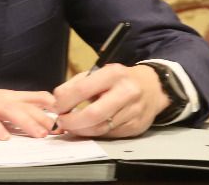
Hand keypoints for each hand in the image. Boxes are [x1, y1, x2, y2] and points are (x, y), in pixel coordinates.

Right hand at [0, 75, 55, 139]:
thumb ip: (4, 111)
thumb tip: (24, 121)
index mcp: (1, 96)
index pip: (28, 96)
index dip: (45, 102)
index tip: (62, 110)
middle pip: (23, 105)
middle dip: (42, 116)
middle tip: (56, 128)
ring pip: (9, 111)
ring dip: (26, 122)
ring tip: (39, 134)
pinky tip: (4, 137)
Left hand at [51, 63, 168, 138]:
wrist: (153, 88)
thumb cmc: (120, 80)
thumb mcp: (98, 73)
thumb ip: (75, 85)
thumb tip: (56, 100)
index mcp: (114, 74)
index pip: (83, 90)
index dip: (65, 101)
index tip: (56, 107)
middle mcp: (126, 93)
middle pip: (93, 114)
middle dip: (72, 121)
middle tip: (61, 122)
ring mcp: (133, 112)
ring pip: (100, 128)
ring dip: (80, 130)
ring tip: (71, 126)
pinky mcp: (135, 127)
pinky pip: (108, 135)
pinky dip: (94, 133)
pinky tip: (87, 128)